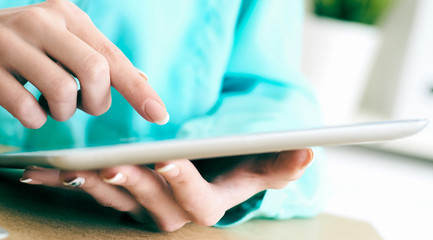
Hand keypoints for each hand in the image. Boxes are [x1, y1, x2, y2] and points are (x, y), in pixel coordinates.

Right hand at [0, 0, 167, 127]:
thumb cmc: (31, 45)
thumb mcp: (67, 42)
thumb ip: (101, 59)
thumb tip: (143, 80)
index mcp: (69, 17)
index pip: (113, 57)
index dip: (139, 90)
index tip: (160, 115)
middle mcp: (42, 22)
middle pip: (95, 71)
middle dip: (97, 101)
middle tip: (83, 103)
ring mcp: (10, 42)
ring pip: (62, 91)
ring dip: (64, 112)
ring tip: (51, 104)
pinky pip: (26, 110)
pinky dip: (35, 119)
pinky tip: (28, 108)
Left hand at [20, 149, 313, 231]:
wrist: (207, 175)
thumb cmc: (233, 169)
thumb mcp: (258, 167)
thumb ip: (280, 164)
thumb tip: (310, 152)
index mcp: (205, 207)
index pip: (195, 200)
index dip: (182, 182)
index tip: (167, 161)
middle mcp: (172, 215)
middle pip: (150, 202)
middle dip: (131, 184)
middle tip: (110, 164)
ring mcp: (145, 210)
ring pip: (119, 200)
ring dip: (97, 185)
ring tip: (73, 169)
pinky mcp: (125, 200)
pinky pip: (98, 194)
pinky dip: (75, 184)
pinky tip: (54, 173)